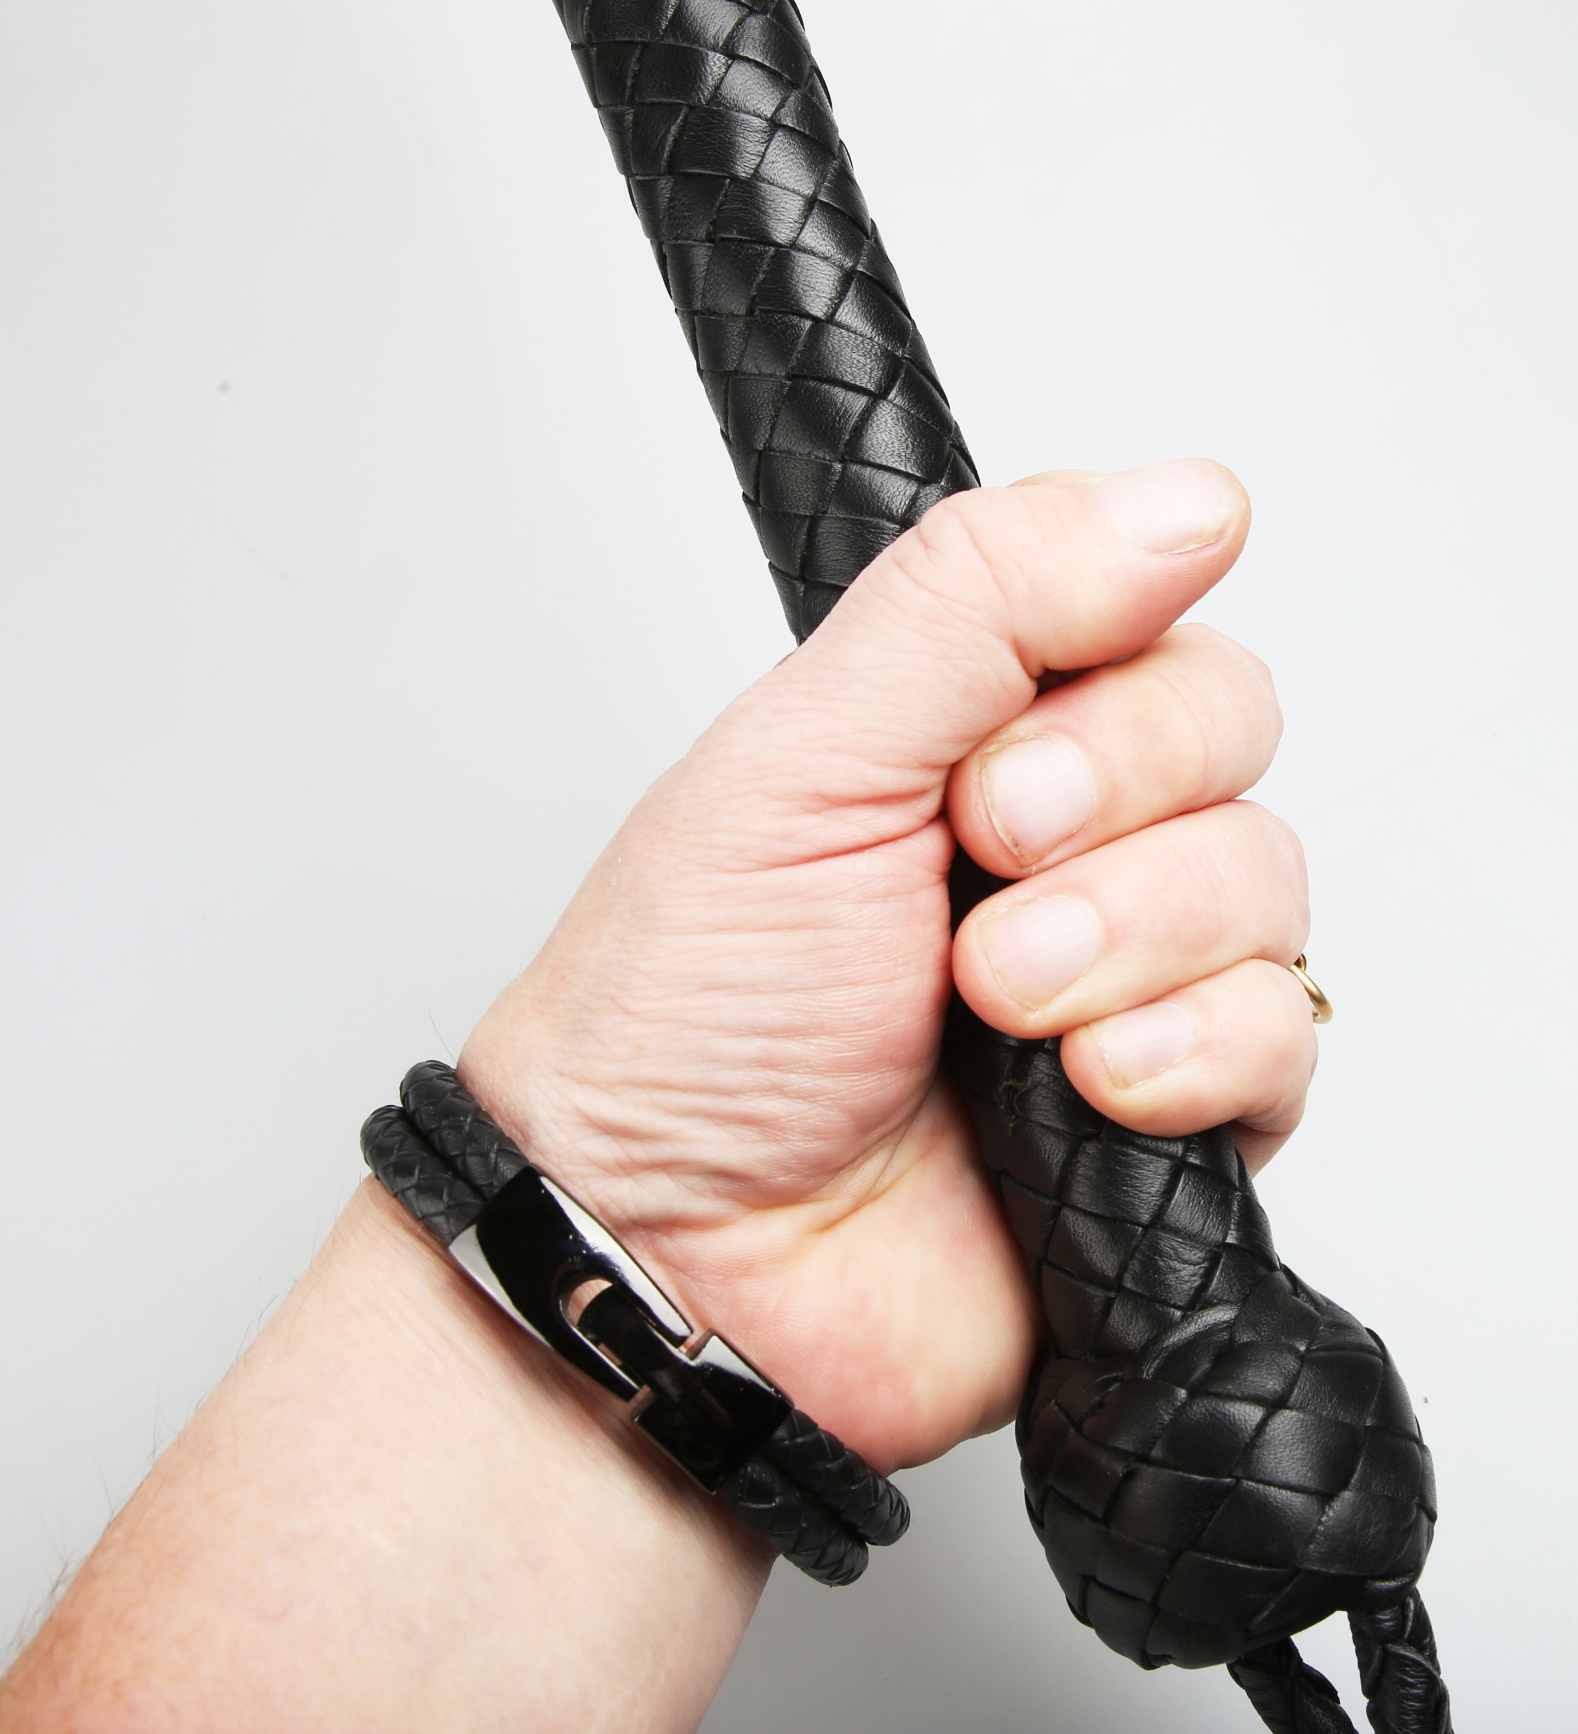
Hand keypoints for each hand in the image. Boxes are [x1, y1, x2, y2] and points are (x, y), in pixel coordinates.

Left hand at [461, 458, 1312, 1472]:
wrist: (674, 1243)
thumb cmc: (690, 1012)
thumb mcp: (805, 754)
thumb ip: (979, 601)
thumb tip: (1184, 504)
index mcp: (970, 731)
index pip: (1149, 617)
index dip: (1103, 687)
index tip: (983, 774)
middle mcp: (1064, 840)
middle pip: (1228, 735)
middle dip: (1107, 816)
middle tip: (978, 882)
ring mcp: (1124, 974)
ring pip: (1265, 883)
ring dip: (1128, 944)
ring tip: (995, 1005)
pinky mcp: (1174, 1108)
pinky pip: (1286, 1036)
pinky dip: (1192, 1055)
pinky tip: (1083, 1089)